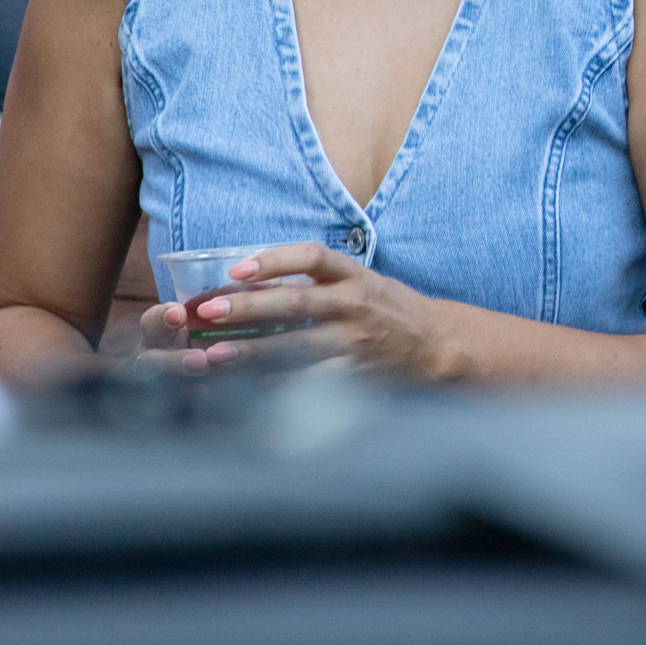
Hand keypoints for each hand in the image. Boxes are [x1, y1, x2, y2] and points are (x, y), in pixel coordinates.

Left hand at [152, 244, 449, 379]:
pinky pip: (313, 380)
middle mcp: (355, 303)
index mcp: (353, 274)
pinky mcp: (358, 373)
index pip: (312, 256)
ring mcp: (356, 340)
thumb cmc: (387, 309)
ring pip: (297, 346)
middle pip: (295, 302)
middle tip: (209, 311)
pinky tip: (250, 388)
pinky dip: (280, 384)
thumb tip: (251, 282)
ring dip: (252, 351)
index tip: (236, 268)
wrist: (436, 343)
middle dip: (248, 307)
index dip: (273, 259)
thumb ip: (317, 281)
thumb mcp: (360, 282)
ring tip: (214, 355)